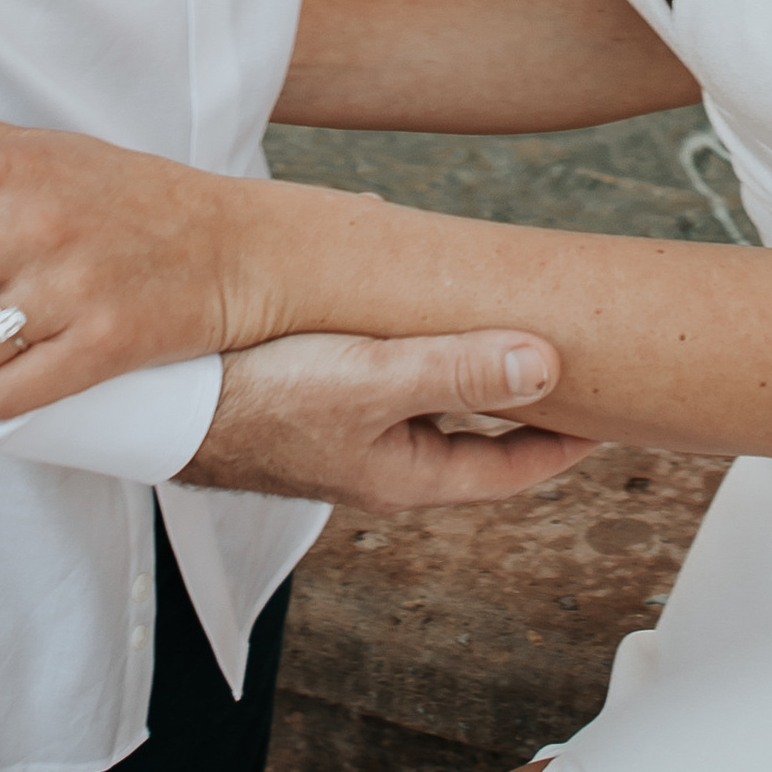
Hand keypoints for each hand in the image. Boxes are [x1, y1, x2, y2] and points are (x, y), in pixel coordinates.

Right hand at [178, 332, 596, 509]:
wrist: (153, 403)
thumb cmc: (255, 401)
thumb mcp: (369, 382)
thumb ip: (457, 372)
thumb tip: (549, 365)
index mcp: (410, 473)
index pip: (515, 466)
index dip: (570, 439)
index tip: (619, 410)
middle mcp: (384, 461)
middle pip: (478, 432)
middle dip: (525, 395)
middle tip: (575, 354)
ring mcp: (348, 433)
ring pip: (431, 398)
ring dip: (469, 362)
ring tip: (505, 316)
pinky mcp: (314, 401)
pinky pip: (387, 372)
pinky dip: (414, 341)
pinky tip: (410, 298)